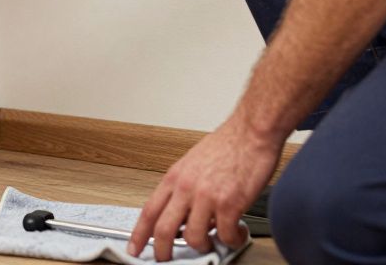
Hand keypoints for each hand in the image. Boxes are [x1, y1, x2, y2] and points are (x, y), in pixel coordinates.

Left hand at [127, 117, 281, 260]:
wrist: (251, 132)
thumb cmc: (227, 145)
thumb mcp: (193, 164)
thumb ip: (184, 188)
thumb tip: (182, 213)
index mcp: (175, 177)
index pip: (149, 211)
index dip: (139, 234)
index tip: (134, 248)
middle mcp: (186, 188)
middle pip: (164, 229)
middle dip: (163, 251)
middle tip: (167, 259)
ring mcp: (207, 197)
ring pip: (194, 237)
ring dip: (204, 246)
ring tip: (214, 241)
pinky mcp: (230, 203)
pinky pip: (226, 235)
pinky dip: (231, 240)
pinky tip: (236, 233)